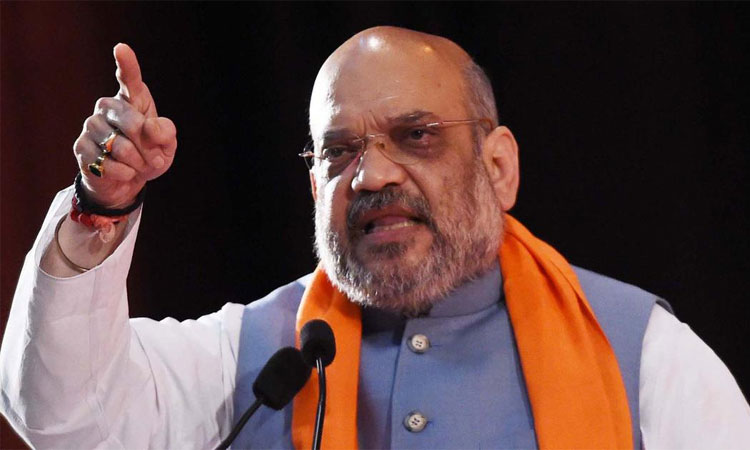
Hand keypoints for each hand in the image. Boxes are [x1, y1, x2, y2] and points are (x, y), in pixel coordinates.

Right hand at [73, 43, 176, 207]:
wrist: (129, 181)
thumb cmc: (150, 156)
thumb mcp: (167, 146)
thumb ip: (165, 133)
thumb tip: (150, 127)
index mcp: (132, 100)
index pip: (129, 79)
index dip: (126, 64)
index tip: (121, 48)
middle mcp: (107, 107)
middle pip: (132, 122)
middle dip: (149, 147)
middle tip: (155, 159)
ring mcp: (91, 126)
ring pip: (119, 146)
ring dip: (137, 162)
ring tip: (139, 166)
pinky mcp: (81, 147)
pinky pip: (108, 164)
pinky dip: (124, 173)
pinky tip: (124, 172)